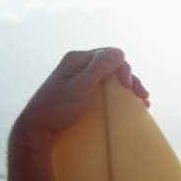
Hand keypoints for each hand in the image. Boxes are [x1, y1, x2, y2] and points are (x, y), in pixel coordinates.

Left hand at [14, 48, 148, 139]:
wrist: (36, 129)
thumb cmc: (57, 108)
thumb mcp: (81, 86)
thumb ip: (99, 67)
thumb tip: (120, 52)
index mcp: (77, 59)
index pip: (110, 56)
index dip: (124, 69)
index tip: (129, 87)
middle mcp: (79, 66)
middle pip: (112, 66)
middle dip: (130, 80)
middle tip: (143, 96)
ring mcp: (79, 79)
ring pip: (110, 78)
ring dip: (127, 87)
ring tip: (142, 101)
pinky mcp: (80, 92)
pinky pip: (104, 88)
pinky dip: (118, 94)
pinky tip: (128, 103)